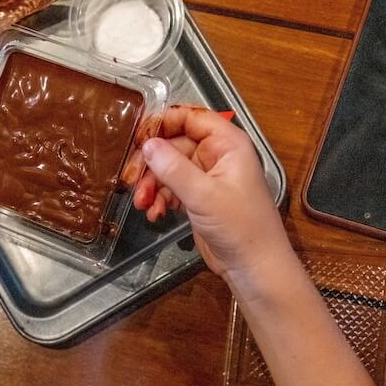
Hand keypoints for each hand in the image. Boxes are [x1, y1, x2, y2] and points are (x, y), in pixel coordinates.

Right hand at [133, 107, 292, 284]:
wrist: (254, 267)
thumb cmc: (240, 226)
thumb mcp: (204, 195)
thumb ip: (173, 168)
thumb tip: (147, 144)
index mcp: (227, 144)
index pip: (191, 118)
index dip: (164, 124)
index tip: (139, 138)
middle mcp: (217, 156)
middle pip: (175, 145)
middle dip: (152, 163)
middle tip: (131, 178)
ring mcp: (208, 179)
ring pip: (170, 169)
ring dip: (152, 185)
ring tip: (142, 203)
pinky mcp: (200, 200)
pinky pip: (172, 190)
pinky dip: (160, 199)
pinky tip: (154, 214)